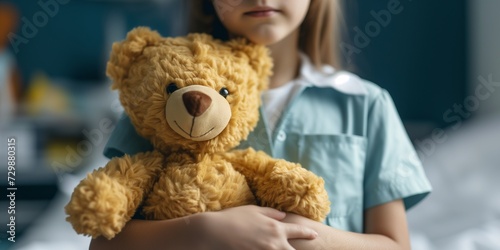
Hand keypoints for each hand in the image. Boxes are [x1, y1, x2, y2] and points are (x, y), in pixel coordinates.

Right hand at [202, 205, 317, 249]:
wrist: (214, 232)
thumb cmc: (233, 218)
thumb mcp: (253, 210)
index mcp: (275, 228)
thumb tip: (283, 216)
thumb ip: (271, 213)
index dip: (308, 234)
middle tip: (304, 249)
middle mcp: (275, 243)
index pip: (298, 231)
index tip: (315, 235)